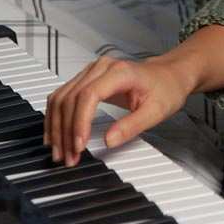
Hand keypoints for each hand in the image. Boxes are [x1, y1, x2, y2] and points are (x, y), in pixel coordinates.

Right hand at [43, 54, 194, 167]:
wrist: (169, 75)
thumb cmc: (165, 88)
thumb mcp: (156, 111)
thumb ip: (132, 126)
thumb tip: (108, 141)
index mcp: (119, 72)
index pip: (89, 95)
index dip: (80, 122)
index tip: (79, 145)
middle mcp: (101, 68)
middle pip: (70, 98)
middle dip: (65, 131)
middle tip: (68, 156)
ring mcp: (91, 71)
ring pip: (61, 98)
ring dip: (56, 127)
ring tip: (60, 151)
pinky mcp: (86, 78)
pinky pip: (62, 96)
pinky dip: (55, 117)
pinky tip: (54, 134)